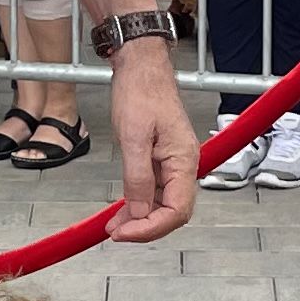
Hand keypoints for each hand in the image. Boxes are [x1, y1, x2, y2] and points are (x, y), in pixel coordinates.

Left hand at [101, 39, 197, 243]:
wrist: (141, 68)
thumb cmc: (140, 92)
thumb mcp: (134, 138)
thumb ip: (138, 179)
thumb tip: (139, 212)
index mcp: (184, 161)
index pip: (177, 211)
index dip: (150, 228)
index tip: (124, 233)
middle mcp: (184, 165)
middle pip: (173, 213)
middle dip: (145, 227)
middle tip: (116, 232)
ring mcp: (174, 163)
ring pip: (164, 205)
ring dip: (140, 218)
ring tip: (115, 224)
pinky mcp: (163, 160)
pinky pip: (156, 191)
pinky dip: (139, 203)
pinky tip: (123, 208)